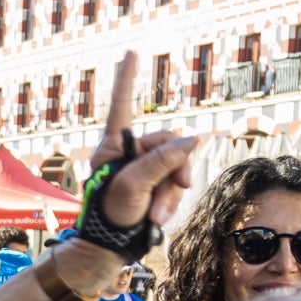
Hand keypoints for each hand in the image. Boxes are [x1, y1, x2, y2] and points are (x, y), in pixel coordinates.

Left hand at [85, 51, 201, 230]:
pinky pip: (176, 183)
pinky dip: (171, 201)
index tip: (132, 52)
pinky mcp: (155, 185)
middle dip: (172, 171)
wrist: (109, 248)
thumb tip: (192, 139)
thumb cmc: (110, 214)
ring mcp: (144, 169)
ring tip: (156, 214)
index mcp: (114, 145)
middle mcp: (130, 152)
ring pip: (177, 165)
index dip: (127, 80)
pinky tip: (158, 217)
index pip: (123, 106)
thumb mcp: (133, 185)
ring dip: (171, 192)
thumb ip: (161, 160)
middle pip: (167, 142)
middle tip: (159, 200)